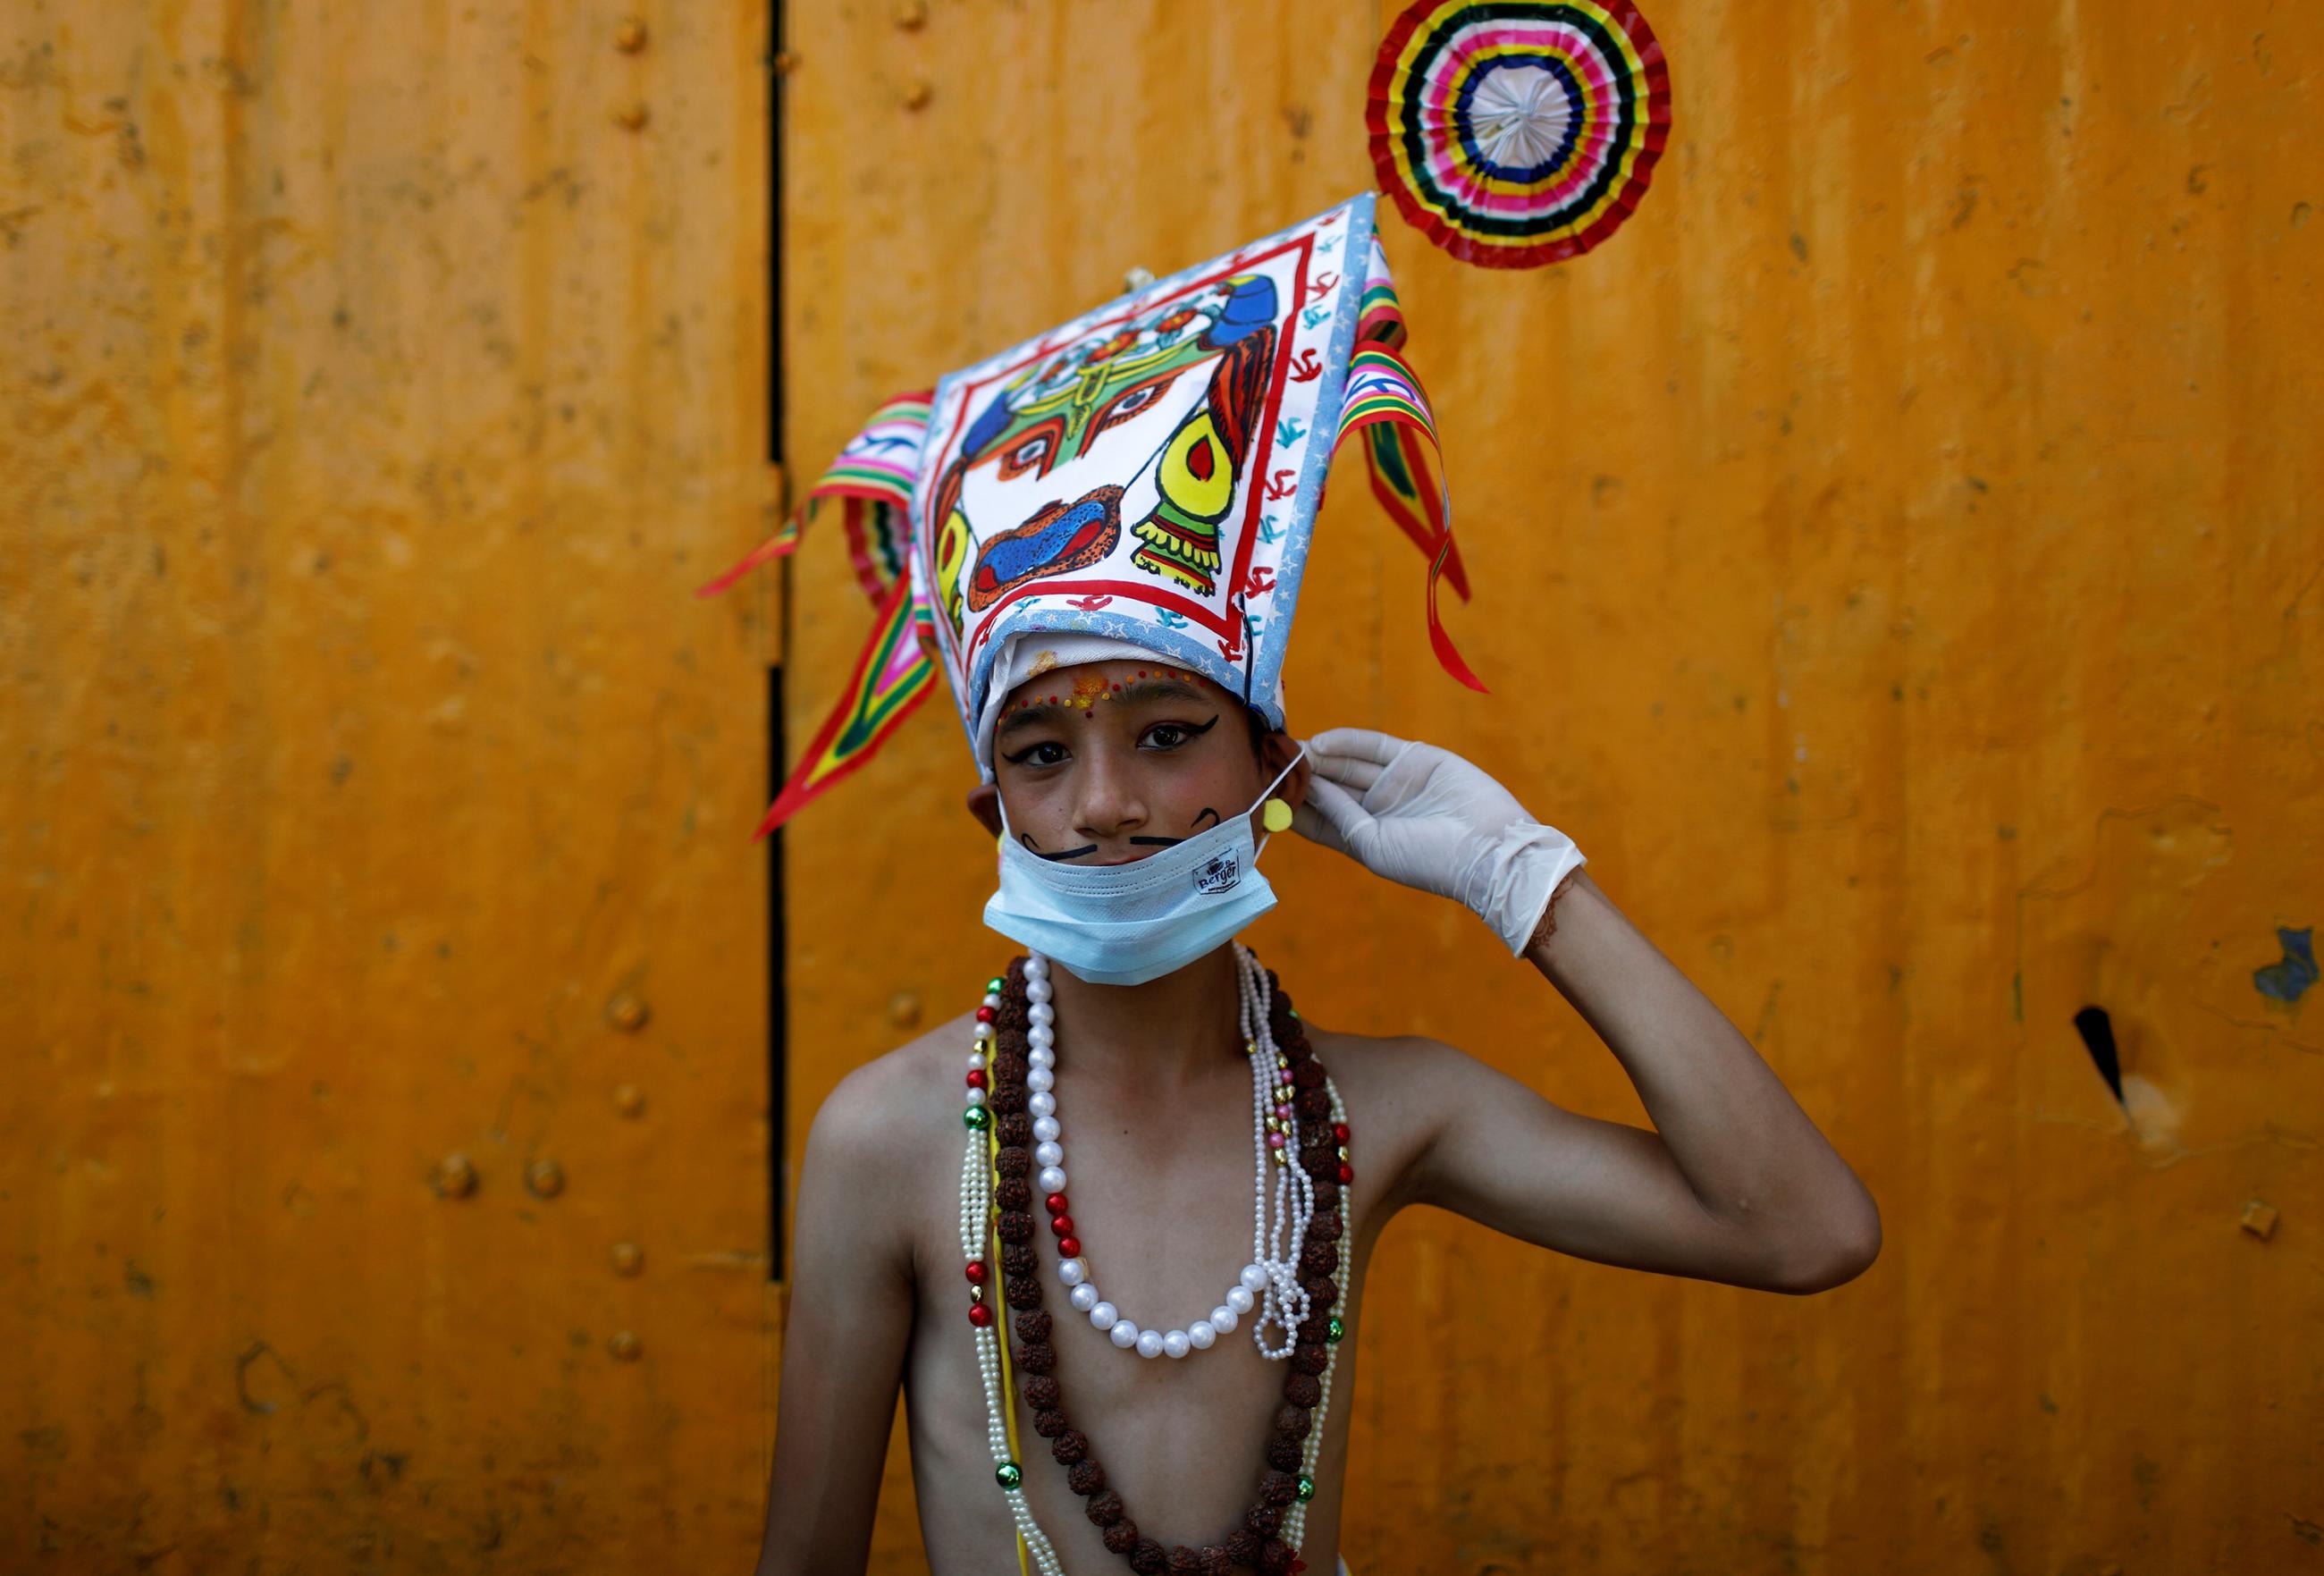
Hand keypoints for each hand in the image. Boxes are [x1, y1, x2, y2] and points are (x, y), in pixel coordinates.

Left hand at [1292, 727, 1586, 956]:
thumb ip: (1338, 813)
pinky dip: (1346, 742)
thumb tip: (1306, 785)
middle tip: (1265, 759)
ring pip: (1346, 764)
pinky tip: (1320, 743)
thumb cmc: (1428, 860)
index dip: (1290, 803)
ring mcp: (1395, 783)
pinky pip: (1373, 746)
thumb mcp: (1371, 844)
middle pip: (1328, 786)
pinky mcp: (1415, 758)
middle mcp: (1376, 809)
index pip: (1316, 819)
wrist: (1489, 849)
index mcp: (1363, 838)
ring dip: (1317, 757)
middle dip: (1299, 774)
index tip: (1260, 790)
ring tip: (1285, 748)